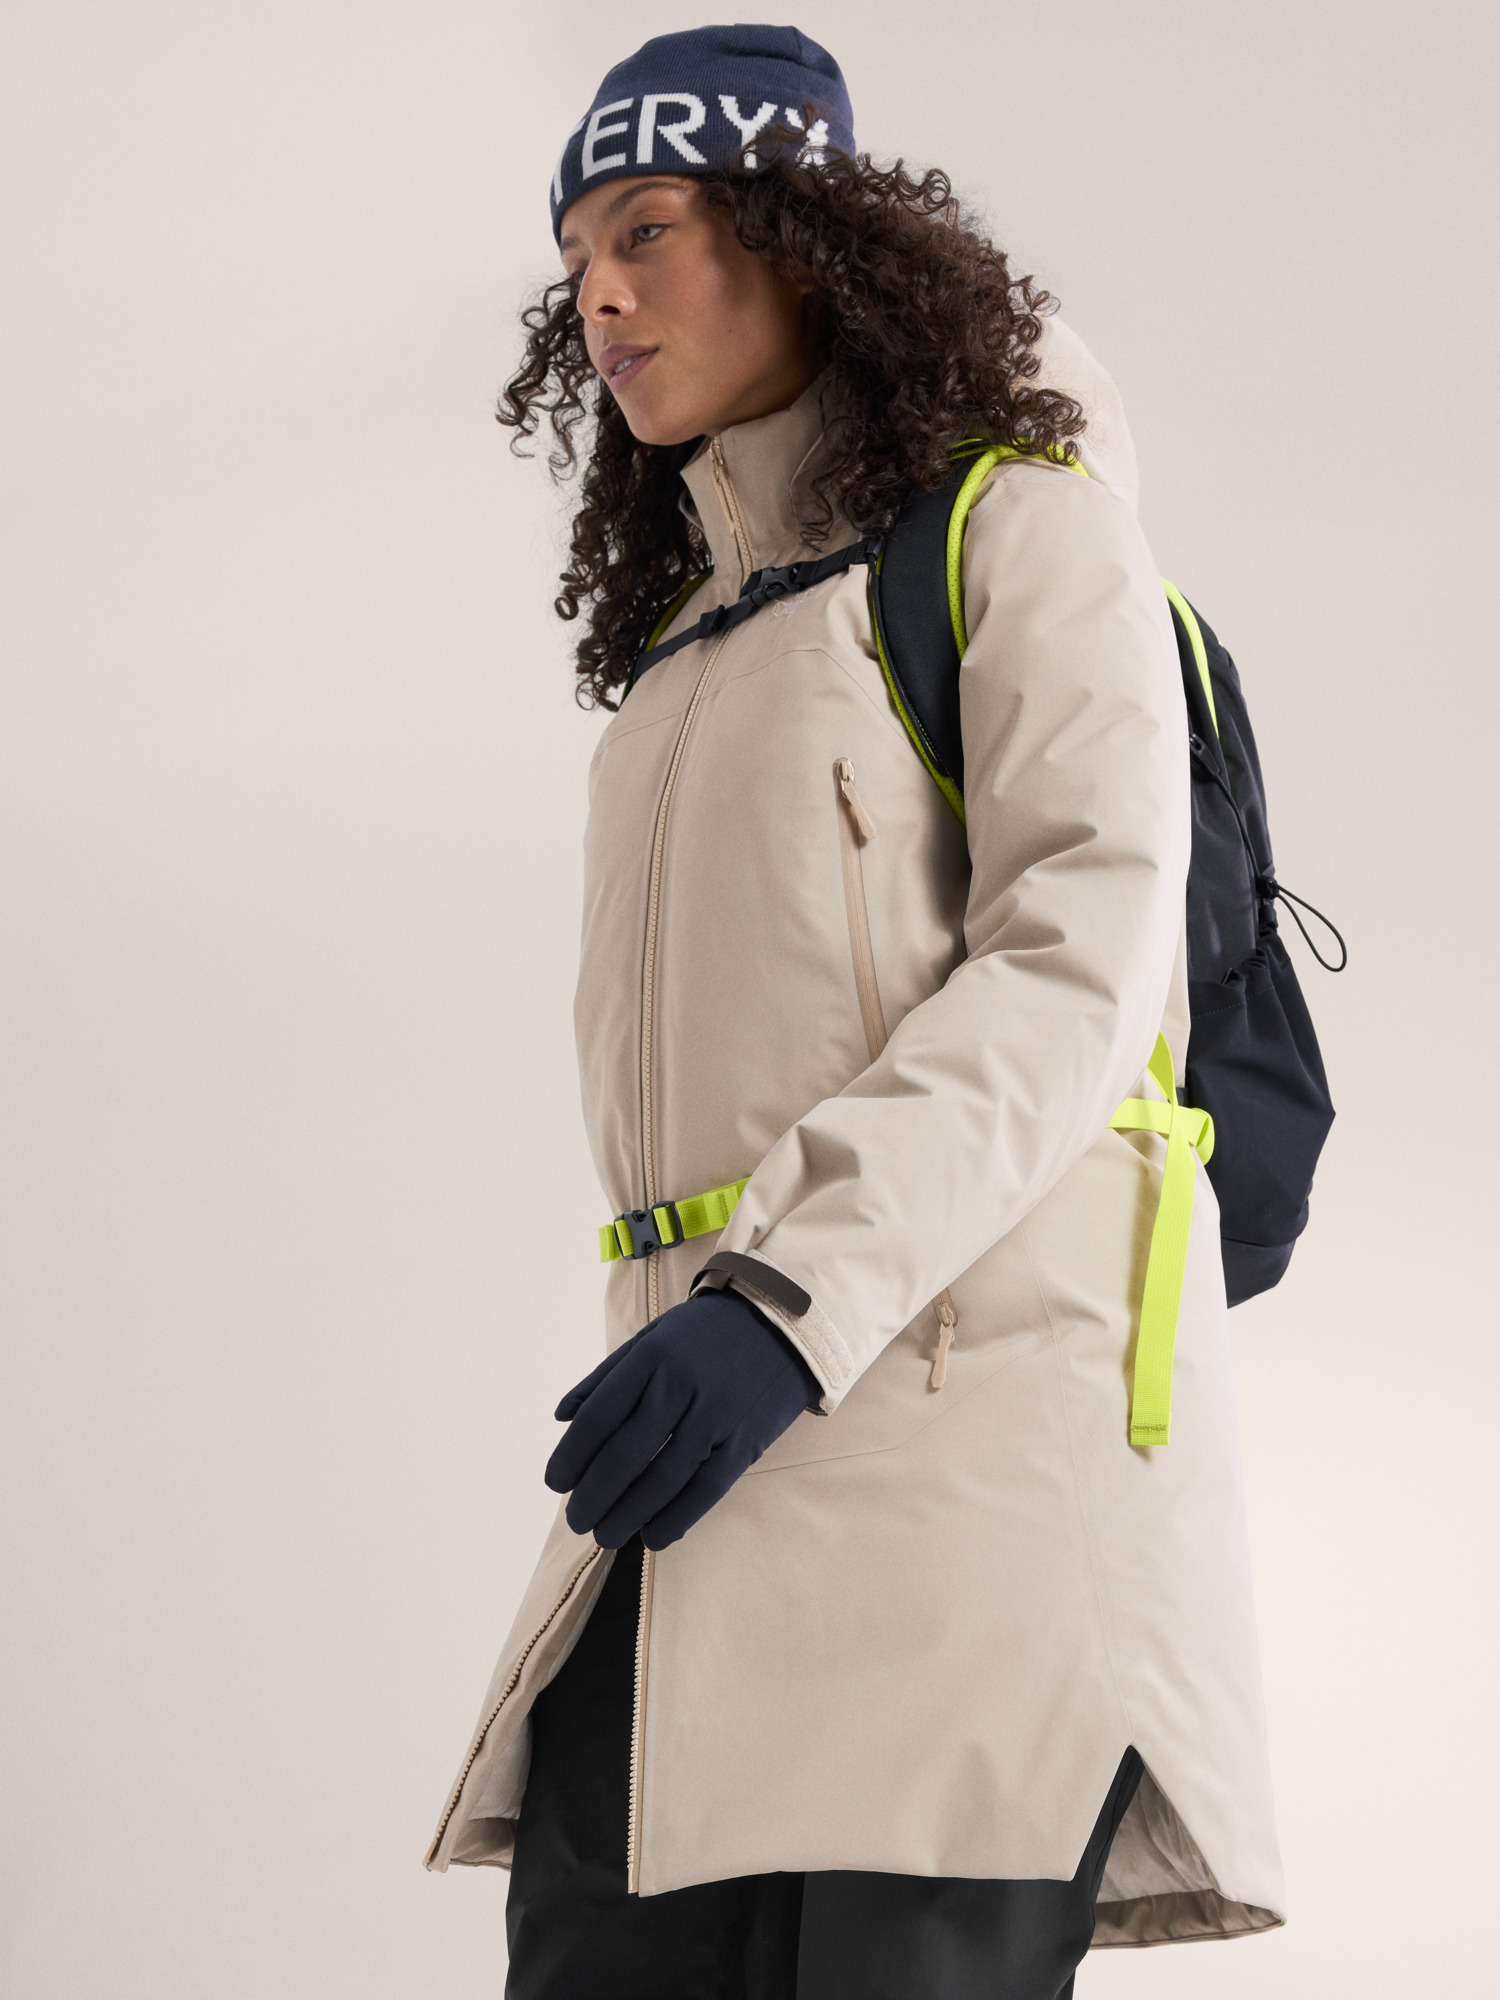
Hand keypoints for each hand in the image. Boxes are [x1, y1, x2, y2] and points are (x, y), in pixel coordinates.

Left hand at [544, 1289, 819, 1550]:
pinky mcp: (746, 1441)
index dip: (571, 1455)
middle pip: (625, 1454)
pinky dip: (677, 1518)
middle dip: (593, 1496)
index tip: (555, 1483)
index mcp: (651, 1357)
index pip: (599, 1416)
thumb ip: (605, 1377)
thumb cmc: (705, 1333)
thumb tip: (561, 1416)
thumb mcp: (652, 1337)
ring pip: (662, 1478)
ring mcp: (716, 1415)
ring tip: (605, 1536)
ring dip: (627, 1515)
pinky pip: (706, 1489)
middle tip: (575, 1520)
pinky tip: (653, 1536)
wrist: (783, 1322)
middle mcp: (680, 1385)